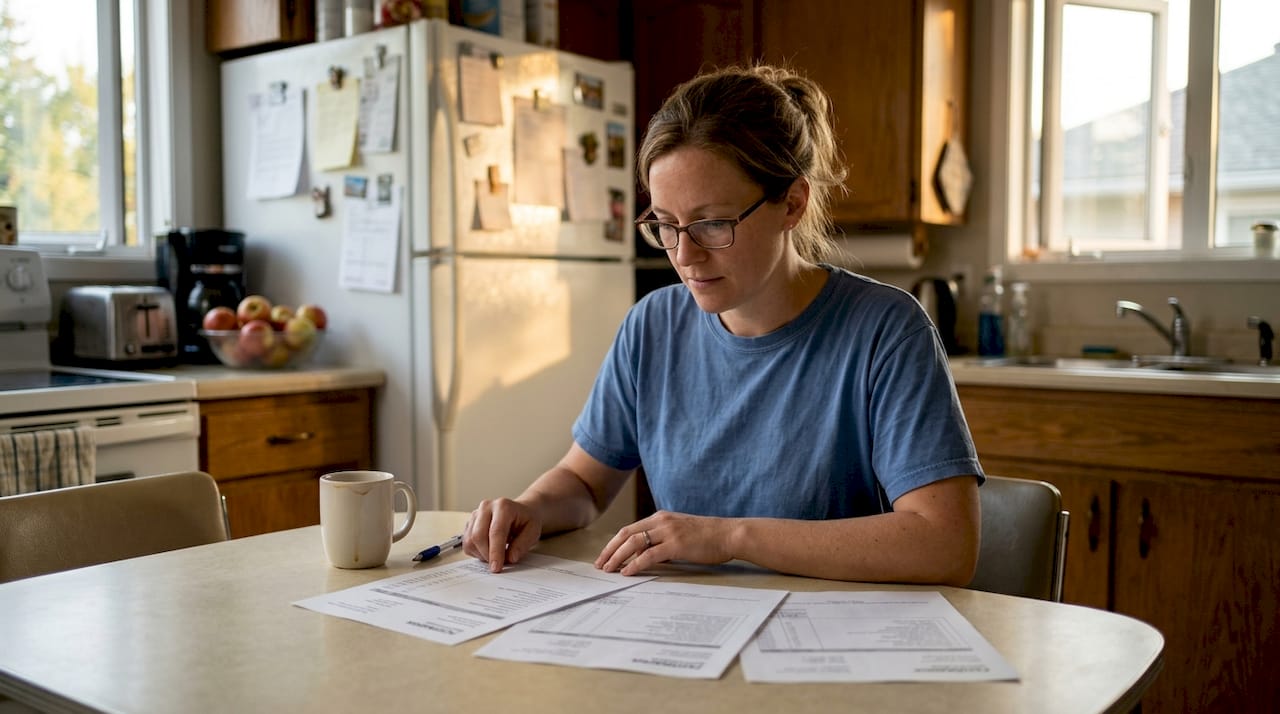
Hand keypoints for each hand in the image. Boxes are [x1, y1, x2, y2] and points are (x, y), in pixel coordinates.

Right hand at [463, 498, 542, 572]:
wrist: (520, 511)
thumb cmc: (526, 520)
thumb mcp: (533, 532)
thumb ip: (522, 545)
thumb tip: (509, 558)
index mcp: (503, 506)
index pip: (495, 531)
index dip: (495, 552)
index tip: (496, 568)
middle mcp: (486, 507)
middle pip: (478, 535)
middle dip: (487, 555)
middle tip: (497, 566)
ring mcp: (475, 514)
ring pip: (470, 540)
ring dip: (481, 554)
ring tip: (496, 556)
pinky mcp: (469, 523)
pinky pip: (467, 543)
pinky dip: (476, 552)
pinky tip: (488, 550)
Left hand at [594, 511, 734, 575]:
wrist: (729, 534)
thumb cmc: (708, 537)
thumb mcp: (680, 533)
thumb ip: (662, 540)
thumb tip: (644, 555)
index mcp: (661, 517)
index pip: (630, 529)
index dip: (614, 543)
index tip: (605, 555)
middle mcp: (661, 521)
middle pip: (626, 534)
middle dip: (610, 550)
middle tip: (600, 564)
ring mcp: (668, 532)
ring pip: (634, 543)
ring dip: (617, 557)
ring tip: (609, 569)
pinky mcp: (676, 545)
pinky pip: (649, 555)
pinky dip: (635, 564)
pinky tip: (627, 572)